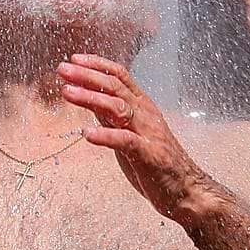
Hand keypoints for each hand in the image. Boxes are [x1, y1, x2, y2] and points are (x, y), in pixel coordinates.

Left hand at [58, 54, 220, 222]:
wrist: (188, 190)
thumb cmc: (159, 162)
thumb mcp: (132, 132)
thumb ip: (114, 117)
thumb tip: (92, 102)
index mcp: (142, 106)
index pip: (119, 76)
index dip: (96, 65)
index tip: (73, 59)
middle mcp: (145, 114)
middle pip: (114, 86)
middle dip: (86, 75)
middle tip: (62, 69)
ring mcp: (147, 133)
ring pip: (117, 108)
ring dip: (90, 97)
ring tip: (67, 92)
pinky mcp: (148, 155)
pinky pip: (125, 141)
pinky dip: (106, 136)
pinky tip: (87, 134)